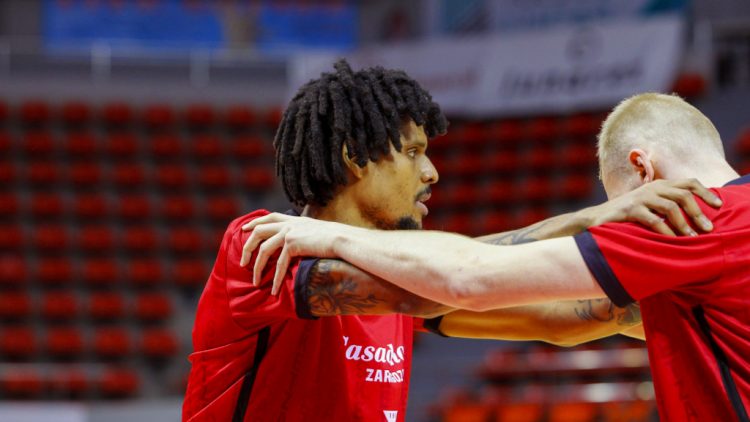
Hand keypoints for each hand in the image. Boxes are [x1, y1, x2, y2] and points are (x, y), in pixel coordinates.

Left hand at [239, 213, 345, 293]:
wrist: (343, 239)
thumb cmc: (337, 240)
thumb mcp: (318, 232)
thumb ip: (306, 235)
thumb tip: (303, 245)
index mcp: (295, 220)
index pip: (269, 217)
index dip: (255, 222)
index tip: (244, 229)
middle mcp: (289, 224)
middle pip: (259, 231)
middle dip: (247, 247)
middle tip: (243, 262)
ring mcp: (289, 233)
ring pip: (264, 249)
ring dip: (258, 268)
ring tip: (255, 281)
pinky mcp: (292, 244)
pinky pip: (279, 264)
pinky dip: (276, 279)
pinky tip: (274, 290)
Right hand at [582, 178, 721, 235]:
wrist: (596, 219)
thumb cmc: (627, 217)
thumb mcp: (650, 206)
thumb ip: (667, 206)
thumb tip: (696, 218)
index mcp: (659, 185)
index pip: (689, 182)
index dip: (706, 192)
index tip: (720, 206)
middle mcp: (652, 188)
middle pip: (683, 195)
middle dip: (698, 213)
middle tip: (708, 229)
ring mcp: (640, 197)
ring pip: (671, 207)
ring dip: (684, 224)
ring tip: (692, 238)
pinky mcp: (630, 209)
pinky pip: (654, 220)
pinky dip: (666, 232)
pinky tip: (672, 242)